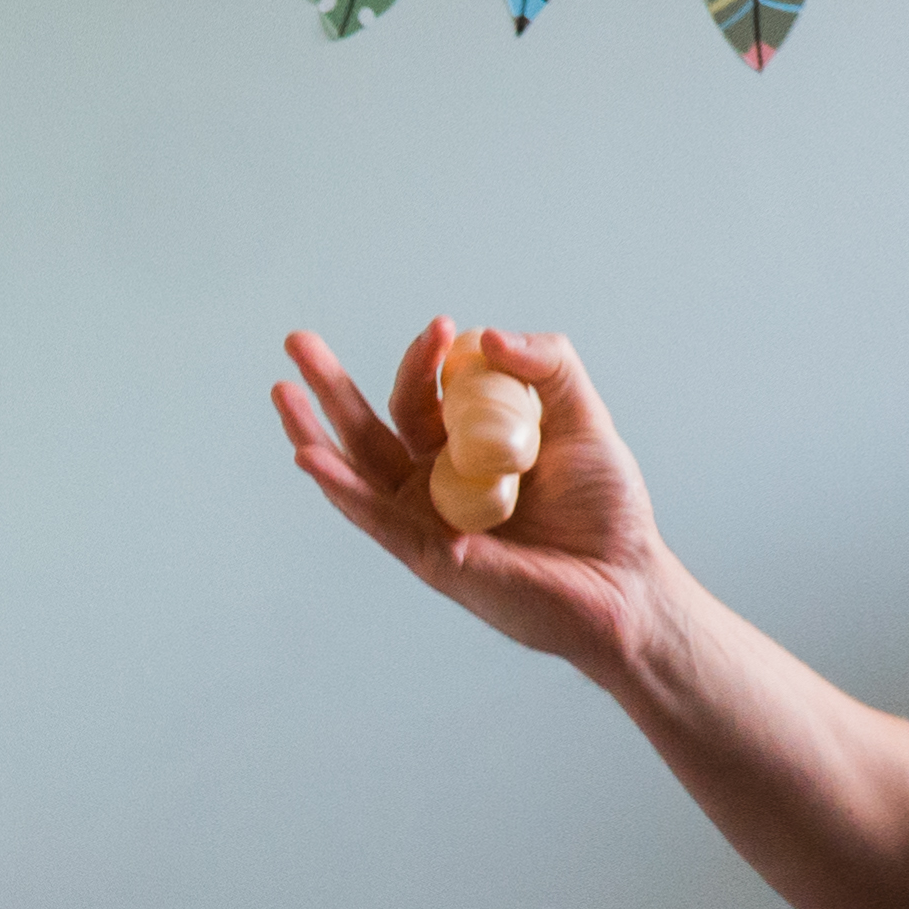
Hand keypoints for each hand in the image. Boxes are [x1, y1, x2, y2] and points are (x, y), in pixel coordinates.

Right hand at [274, 318, 682, 680]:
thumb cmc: (606, 507)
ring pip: (356, 472)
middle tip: (297, 340)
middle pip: (368, 430)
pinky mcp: (431, 557)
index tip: (444, 328)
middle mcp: (435, 485)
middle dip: (330, 385)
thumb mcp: (581, 414)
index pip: (422, 398)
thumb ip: (547, 364)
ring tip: (281, 389)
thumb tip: (487, 336)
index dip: (423, 359)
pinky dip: (340, 488)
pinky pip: (376, 519)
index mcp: (463, 451)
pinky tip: (309, 457)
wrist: (627, 580)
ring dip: (313, 431)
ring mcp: (426, 522)